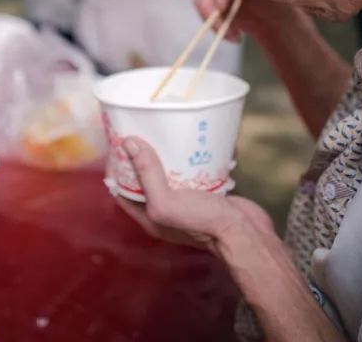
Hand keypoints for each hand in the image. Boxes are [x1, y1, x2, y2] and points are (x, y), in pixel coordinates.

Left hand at [116, 137, 275, 256]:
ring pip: (172, 171)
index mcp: (149, 214)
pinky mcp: (207, 192)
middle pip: (146, 177)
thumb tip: (129, 144)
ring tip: (168, 129)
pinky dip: (196, 156)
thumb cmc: (202, 223)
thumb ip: (147, 175)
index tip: (118, 141)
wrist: (245, 233)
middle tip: (143, 129)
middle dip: (144, 154)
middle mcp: (166, 208)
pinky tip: (197, 139)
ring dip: (170, 152)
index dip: (117, 167)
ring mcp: (187, 200)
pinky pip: (196, 169)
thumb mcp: (166, 202)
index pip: (122, 189)